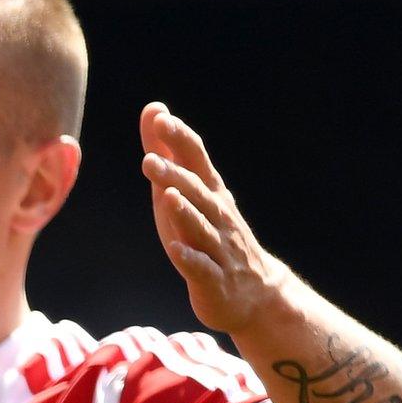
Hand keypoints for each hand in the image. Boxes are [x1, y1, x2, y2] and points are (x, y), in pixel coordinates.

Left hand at [140, 102, 290, 335]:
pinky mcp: (212, 279)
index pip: (197, 160)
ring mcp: (217, 249)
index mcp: (210, 193)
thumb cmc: (210, 234)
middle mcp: (217, 217)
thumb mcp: (185, 191)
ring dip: (185, 213)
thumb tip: (154, 109)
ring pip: (202, 228)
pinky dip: (190, 259)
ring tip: (168, 197)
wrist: (253, 293)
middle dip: (174, 176)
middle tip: (148, 160)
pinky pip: (201, 268)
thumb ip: (168, 152)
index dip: (180, 140)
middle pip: (196, 193)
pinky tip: (176, 250)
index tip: (161, 119)